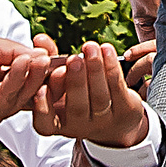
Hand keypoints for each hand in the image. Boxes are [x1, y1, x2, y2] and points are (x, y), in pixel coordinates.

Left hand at [0, 35, 54, 129]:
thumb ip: (18, 50)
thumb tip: (41, 53)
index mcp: (7, 73)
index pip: (34, 70)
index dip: (45, 62)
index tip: (53, 52)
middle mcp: (6, 90)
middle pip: (36, 84)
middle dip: (46, 71)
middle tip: (55, 59)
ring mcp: (1, 103)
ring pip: (28, 91)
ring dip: (35, 73)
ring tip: (39, 58)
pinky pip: (12, 95)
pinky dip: (19, 77)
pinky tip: (21, 63)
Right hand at [31, 42, 151, 148]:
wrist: (114, 117)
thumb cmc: (79, 96)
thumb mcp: (60, 82)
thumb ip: (49, 61)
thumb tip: (40, 39)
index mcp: (57, 123)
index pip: (46, 123)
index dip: (43, 107)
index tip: (41, 89)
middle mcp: (79, 127)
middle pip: (77, 107)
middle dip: (75, 81)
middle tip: (73, 59)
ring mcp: (104, 122)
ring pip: (100, 97)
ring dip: (95, 69)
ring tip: (90, 48)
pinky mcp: (125, 112)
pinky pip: (117, 87)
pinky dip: (111, 67)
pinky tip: (106, 50)